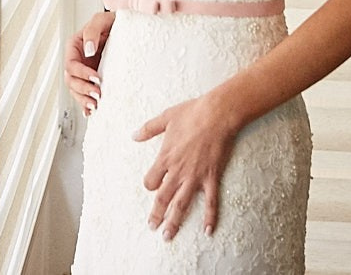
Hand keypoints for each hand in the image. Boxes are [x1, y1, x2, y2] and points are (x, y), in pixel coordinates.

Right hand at [63, 10, 113, 115]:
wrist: (129, 28)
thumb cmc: (113, 22)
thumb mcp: (102, 20)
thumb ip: (92, 31)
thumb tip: (87, 49)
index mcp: (75, 47)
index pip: (71, 65)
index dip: (81, 74)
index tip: (96, 78)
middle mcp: (78, 61)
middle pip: (71, 81)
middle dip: (83, 90)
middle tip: (97, 95)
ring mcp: (85, 72)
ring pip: (76, 91)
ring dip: (83, 100)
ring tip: (95, 105)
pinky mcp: (93, 80)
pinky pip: (84, 96)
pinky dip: (85, 106)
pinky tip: (90, 112)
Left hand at [135, 91, 242, 240]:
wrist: (216, 114)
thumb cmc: (191, 113)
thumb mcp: (165, 117)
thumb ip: (148, 129)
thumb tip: (133, 135)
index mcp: (165, 157)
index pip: (151, 181)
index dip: (150, 186)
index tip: (151, 188)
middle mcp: (177, 171)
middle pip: (163, 198)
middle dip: (157, 215)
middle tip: (152, 228)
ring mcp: (195, 176)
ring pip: (181, 204)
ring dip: (174, 221)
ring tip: (168, 236)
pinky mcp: (211, 177)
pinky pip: (210, 202)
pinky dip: (209, 217)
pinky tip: (208, 231)